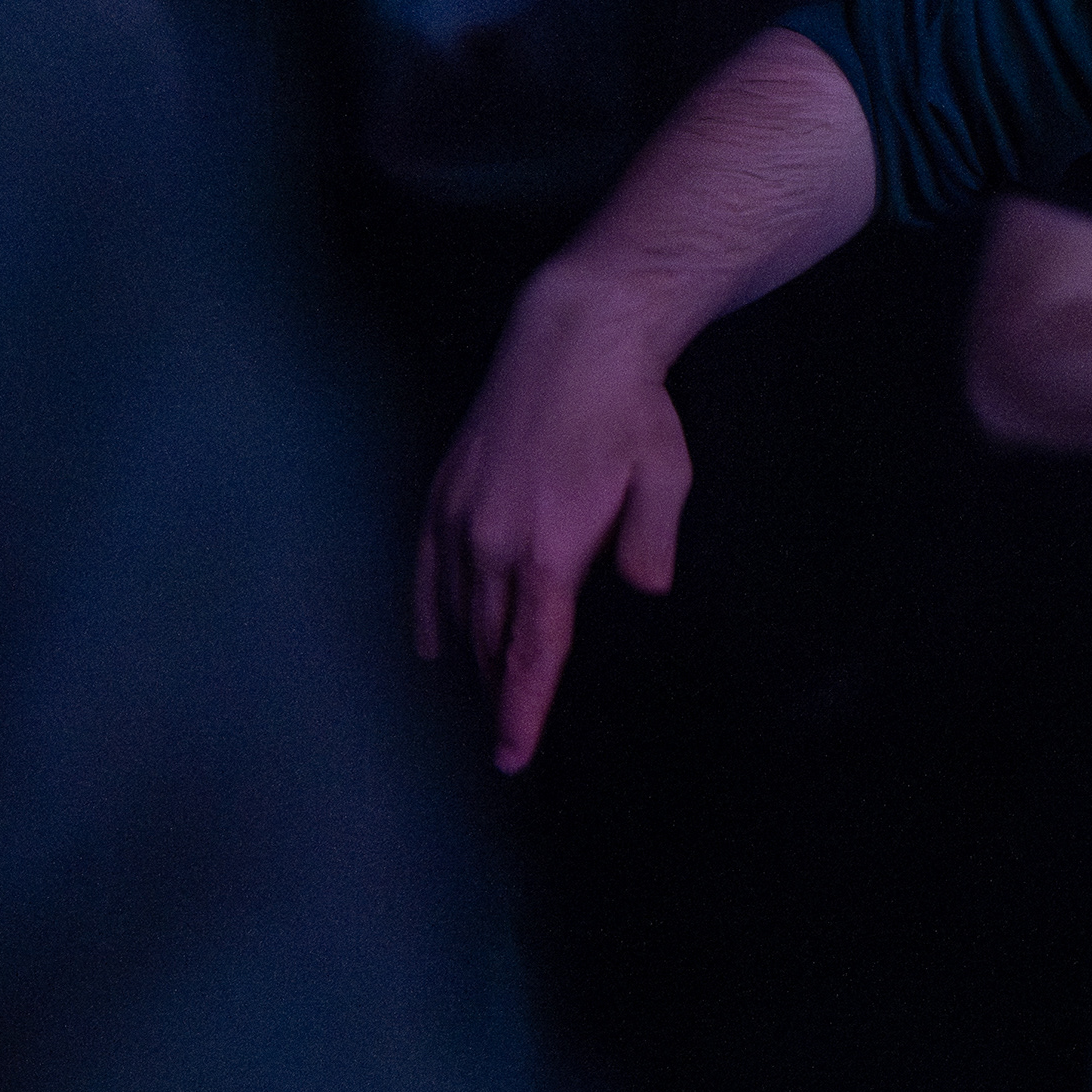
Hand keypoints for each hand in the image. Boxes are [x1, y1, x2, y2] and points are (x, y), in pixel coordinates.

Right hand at [412, 268, 691, 771]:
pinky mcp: (444, 489)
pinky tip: (431, 643)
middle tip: (504, 741)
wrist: (572, 335)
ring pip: (455, 610)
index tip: (512, 756)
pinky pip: (425, 567)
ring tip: (478, 699)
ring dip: (468, 658)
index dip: (521, 708)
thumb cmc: (631, 409)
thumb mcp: (666, 476)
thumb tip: (645, 590)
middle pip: (489, 641)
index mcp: (550, 550)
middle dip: (496, 694)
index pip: (531, 651)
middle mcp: (493, 541)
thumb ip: (650, 541)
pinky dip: (428, 610)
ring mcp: (461, 515)